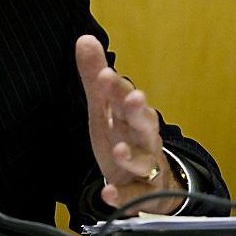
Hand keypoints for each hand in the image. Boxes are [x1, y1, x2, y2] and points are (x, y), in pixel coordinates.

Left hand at [75, 35, 184, 214]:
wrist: (151, 180)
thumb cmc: (125, 135)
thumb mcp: (105, 107)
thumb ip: (95, 77)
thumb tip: (84, 39)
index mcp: (132, 114)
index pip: (126, 97)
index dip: (117, 87)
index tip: (106, 75)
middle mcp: (143, 137)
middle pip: (143, 123)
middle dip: (137, 111)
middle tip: (133, 99)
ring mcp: (145, 166)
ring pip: (143, 160)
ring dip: (131, 155)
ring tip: (119, 151)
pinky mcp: (140, 192)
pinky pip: (134, 196)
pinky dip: (122, 196)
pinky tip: (107, 193)